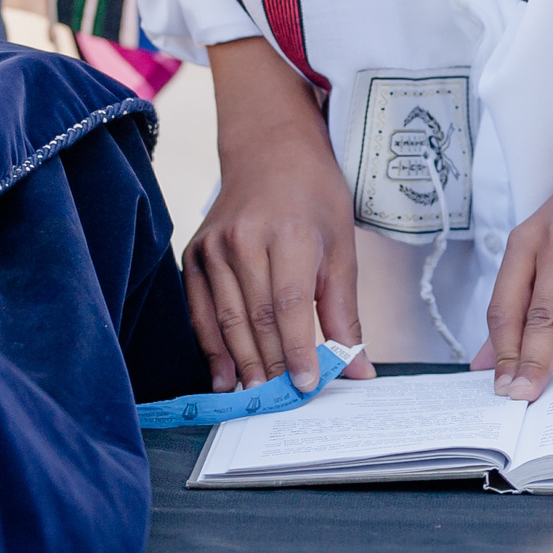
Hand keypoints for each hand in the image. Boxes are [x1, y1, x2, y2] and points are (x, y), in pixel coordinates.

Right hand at [186, 37, 370, 394]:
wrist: (270, 150)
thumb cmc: (314, 197)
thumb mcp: (342, 248)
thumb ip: (345, 313)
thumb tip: (359, 369)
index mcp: (288, 234)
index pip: (288, 306)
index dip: (296, 352)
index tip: (307, 385)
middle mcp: (244, 240)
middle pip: (255, 319)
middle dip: (270, 367)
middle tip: (281, 402)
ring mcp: (213, 247)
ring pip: (225, 320)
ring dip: (242, 364)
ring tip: (255, 398)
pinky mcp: (194, 255)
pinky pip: (199, 310)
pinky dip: (211, 346)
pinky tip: (226, 375)